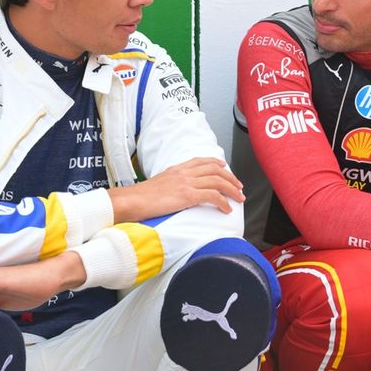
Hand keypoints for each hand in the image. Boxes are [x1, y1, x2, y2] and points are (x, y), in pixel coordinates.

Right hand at [109, 157, 243, 221]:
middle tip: (239, 187)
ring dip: (232, 190)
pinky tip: (227, 209)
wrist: (132, 200)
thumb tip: (176, 190)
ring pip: (218, 181)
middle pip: (215, 169)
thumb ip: (171, 183)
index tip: (225, 167)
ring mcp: (187, 183)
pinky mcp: (187, 195)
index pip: (202, 161)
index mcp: (177, 168)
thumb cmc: (140, 196)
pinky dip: (223, 202)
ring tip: (239, 198)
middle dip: (230, 178)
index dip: (217, 163)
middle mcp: (184, 172)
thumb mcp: (158, 183)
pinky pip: (212, 196)